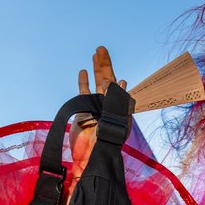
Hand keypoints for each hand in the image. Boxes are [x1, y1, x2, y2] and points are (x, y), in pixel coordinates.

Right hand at [68, 46, 126, 182]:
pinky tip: (83, 71)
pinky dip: (84, 82)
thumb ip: (118, 101)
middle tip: (101, 48)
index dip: (111, 69)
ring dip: (96, 69)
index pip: (115, 83)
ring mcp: (95, 106)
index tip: (106, 57)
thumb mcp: (116, 121)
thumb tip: (120, 82)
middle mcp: (107, 103)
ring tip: (95, 54)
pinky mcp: (84, 111)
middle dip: (104, 63)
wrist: (91, 156)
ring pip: (95, 83)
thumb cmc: (106, 142)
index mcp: (117, 105)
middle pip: (106, 79)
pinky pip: (84, 93)